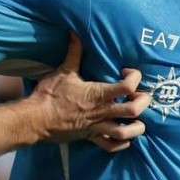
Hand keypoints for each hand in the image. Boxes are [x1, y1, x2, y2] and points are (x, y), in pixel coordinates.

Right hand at [30, 35, 148, 151]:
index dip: (134, 78)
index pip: (127, 86)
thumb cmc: (50, 95)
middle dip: (143, 102)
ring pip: (126, 133)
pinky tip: (124, 137)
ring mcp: (97, 127)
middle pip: (134, 111)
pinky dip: (122, 143)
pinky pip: (111, 146)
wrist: (36, 120)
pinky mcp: (90, 138)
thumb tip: (74, 33)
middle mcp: (101, 111)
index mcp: (98, 94)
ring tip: (138, 121)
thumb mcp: (63, 71)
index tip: (128, 72)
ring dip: (136, 128)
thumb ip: (74, 52)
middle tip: (141, 96)